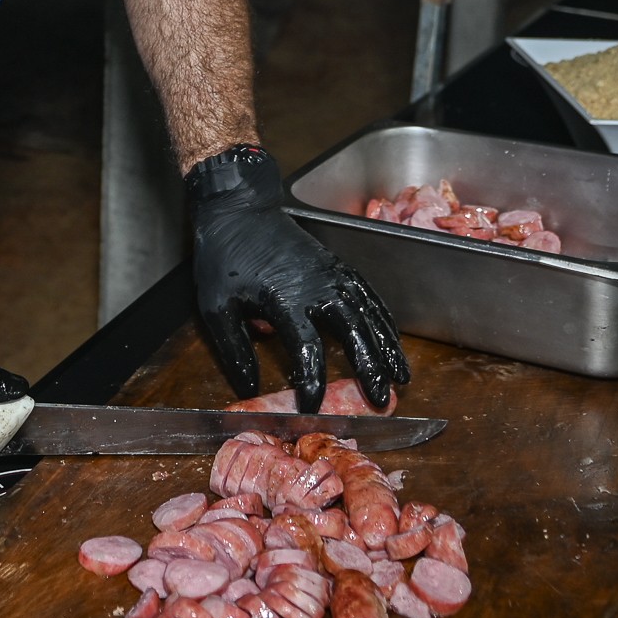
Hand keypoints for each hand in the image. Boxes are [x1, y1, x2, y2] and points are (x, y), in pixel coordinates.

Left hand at [188, 145, 408, 412]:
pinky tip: (392, 340)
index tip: (312, 406)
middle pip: (353, 332)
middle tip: (382, 399)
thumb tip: (249, 388)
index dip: (312, 381)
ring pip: (369, 314)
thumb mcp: (216, 306)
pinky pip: (369, 296)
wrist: (239, 210)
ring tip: (401, 377)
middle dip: (370, 368)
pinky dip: (384, 320)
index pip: (306, 348)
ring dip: (388, 347)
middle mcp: (318, 286)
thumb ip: (234, 350)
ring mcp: (332, 274)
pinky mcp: (338, 266)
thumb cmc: (224, 258)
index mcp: (285, 298)